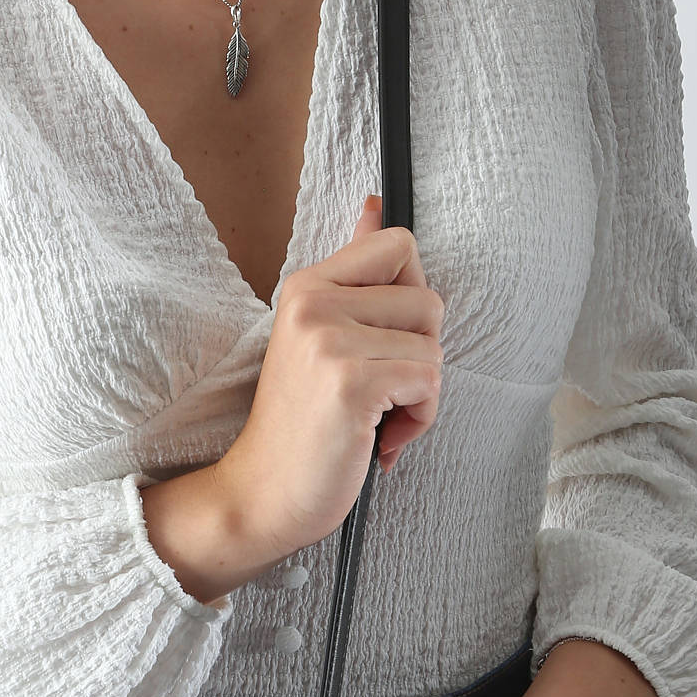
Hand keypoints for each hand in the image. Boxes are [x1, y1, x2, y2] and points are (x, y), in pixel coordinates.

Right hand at [212, 193, 443, 563]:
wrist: (263, 493)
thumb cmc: (302, 424)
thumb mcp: (320, 336)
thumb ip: (354, 272)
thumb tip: (376, 203)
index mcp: (306, 286)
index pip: (399, 244)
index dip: (410, 298)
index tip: (383, 340)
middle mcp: (313, 304)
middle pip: (428, 301)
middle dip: (419, 354)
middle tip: (376, 391)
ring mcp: (329, 342)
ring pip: (433, 346)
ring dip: (419, 394)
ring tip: (374, 417)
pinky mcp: (350, 383)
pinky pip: (428, 382)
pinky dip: (418, 419)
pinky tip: (380, 438)